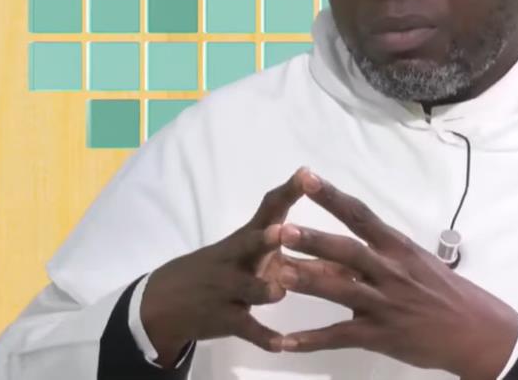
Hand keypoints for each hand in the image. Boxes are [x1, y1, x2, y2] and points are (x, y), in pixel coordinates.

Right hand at [141, 166, 320, 365]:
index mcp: (249, 237)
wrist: (168, 301)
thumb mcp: (255, 255)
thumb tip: (349, 255)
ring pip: (249, 289)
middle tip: (278, 232)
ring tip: (277, 293)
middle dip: (264, 239)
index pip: (269, 208)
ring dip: (265, 290)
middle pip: (250, 244)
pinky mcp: (224, 318)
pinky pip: (247, 328)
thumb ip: (300, 253)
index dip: (288, 191)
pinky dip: (264, 337)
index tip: (306, 173)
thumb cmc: (227, 269)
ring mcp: (228, 288)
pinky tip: (282, 344)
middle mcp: (237, 258)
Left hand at [271, 175, 517, 379]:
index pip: (360, 215)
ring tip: (276, 275)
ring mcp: (384, 304)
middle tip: (282, 229)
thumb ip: (374, 256)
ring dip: (308, 282)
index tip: (307, 177)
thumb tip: (332, 252)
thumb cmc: (442, 289)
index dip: (332, 197)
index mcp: (397, 247)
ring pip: (340, 290)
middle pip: (347, 251)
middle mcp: (390, 271)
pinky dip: (311, 340)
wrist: (475, 330)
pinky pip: (340, 336)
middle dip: (314, 240)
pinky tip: (284, 342)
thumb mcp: (414, 263)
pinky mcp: (380, 335)